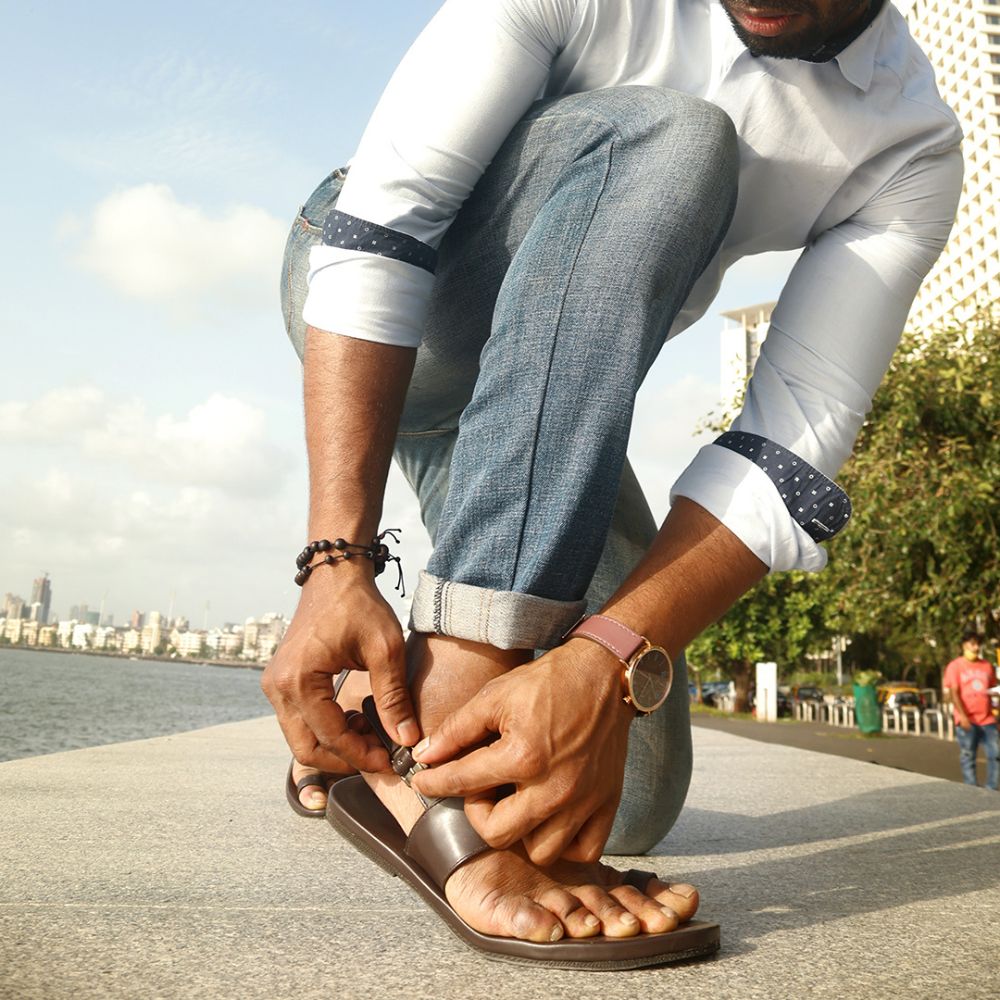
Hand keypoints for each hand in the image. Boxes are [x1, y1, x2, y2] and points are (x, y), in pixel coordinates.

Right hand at [262, 573, 417, 772]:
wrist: (334, 576)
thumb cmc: (360, 605)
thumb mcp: (385, 648)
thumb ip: (393, 696)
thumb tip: (406, 740)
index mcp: (300, 680)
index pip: (330, 736)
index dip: (361, 755)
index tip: (391, 761)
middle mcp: (278, 687)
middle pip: (306, 748)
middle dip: (344, 759)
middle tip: (380, 754)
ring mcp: (274, 686)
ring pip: (300, 739)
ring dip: (334, 746)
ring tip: (370, 734)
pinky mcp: (281, 683)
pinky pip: (299, 721)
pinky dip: (325, 730)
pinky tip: (354, 719)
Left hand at [410, 639, 633, 865]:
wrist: (604, 674)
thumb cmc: (549, 681)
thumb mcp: (496, 694)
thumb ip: (457, 729)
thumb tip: (425, 754)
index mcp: (523, 756)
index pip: (462, 783)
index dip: (433, 782)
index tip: (422, 782)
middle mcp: (554, 787)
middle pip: (497, 833)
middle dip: (478, 813)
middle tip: (481, 788)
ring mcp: (583, 800)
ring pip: (541, 852)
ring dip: (522, 833)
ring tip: (517, 803)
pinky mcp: (607, 803)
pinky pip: (584, 851)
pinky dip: (566, 843)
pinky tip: (552, 818)